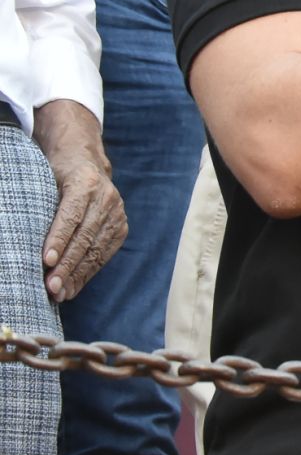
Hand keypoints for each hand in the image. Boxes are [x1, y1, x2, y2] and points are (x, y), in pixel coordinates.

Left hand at [35, 102, 125, 303]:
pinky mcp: (121, 225)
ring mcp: (117, 212)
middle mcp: (106, 197)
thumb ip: (43, 207)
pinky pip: (105, 253)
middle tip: (50, 287)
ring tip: (61, 294)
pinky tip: (75, 286)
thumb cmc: (55, 174)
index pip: (71, 215)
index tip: (46, 261)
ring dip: (78, 274)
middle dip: (68, 265)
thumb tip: (24, 242)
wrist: (85, 160)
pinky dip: (89, 272)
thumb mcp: (45, 181)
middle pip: (85, 237)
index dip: (59, 239)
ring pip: (97, 249)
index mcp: (85, 182)